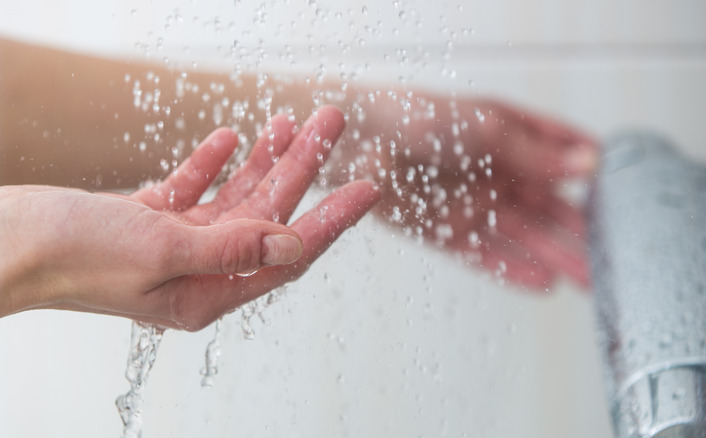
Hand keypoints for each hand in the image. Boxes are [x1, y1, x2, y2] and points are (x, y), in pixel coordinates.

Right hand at [0, 106, 379, 329]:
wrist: (5, 244)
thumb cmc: (72, 254)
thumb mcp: (161, 249)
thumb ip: (231, 248)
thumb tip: (292, 246)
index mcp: (207, 291)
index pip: (288, 255)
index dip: (332, 219)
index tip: (368, 188)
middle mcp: (198, 271)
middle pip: (268, 215)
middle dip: (302, 167)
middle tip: (331, 121)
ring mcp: (173, 245)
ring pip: (236, 197)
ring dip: (264, 158)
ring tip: (293, 120)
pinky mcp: (147, 221)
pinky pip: (193, 189)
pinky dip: (212, 164)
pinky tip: (228, 138)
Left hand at [341, 93, 597, 288]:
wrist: (358, 139)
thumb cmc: (417, 116)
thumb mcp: (485, 128)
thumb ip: (536, 152)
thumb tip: (590, 164)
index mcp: (509, 138)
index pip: (562, 155)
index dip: (594, 174)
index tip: (628, 196)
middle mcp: (495, 173)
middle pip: (548, 207)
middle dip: (582, 231)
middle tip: (617, 256)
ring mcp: (472, 204)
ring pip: (523, 236)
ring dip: (556, 257)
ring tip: (591, 280)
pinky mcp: (446, 231)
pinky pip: (486, 255)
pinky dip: (514, 269)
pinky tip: (544, 284)